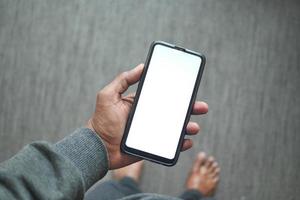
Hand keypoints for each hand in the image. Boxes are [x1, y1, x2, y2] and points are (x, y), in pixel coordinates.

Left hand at [87, 64, 208, 168]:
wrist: (97, 147)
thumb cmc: (101, 121)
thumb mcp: (108, 95)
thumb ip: (123, 79)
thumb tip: (141, 66)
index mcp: (142, 104)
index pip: (163, 97)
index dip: (177, 94)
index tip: (189, 89)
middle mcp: (149, 117)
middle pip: (174, 112)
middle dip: (189, 109)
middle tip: (202, 107)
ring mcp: (152, 132)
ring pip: (175, 128)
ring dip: (188, 126)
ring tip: (194, 126)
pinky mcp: (152, 146)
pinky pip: (170, 145)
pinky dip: (181, 143)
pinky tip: (186, 141)